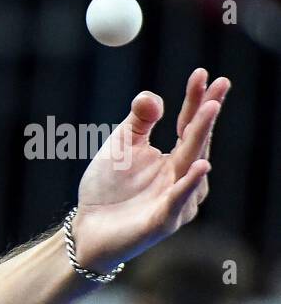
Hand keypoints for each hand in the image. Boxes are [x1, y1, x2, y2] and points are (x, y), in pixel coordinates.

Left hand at [71, 68, 228, 273]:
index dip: (196, 100)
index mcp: (174, 159)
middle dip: (206, 114)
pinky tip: (200, 165)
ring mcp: (176, 201)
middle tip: (217, 87)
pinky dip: (189, 184)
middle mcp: (182, 179)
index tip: (202, 74)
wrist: (87, 228)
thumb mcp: (121, 147)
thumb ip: (137, 121)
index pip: (189, 125)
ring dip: (201, 141)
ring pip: (192, 168)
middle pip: (196, 142)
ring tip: (207, 112)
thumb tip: (151, 96)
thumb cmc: (107, 188)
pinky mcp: (163, 222)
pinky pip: (178, 201)